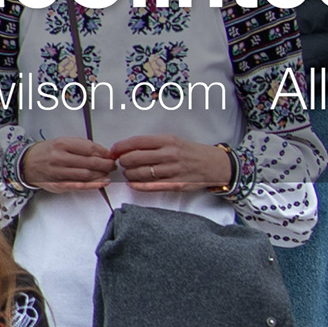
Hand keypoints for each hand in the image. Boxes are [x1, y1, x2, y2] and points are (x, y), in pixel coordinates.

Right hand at [20, 138, 118, 193]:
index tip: (110, 155)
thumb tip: (102, 152)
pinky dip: (93, 185)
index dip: (103, 153)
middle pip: (90, 162)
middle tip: (112, 165)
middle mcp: (59, 158)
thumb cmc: (46, 152)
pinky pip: (79, 186)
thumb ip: (81, 146)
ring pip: (87, 174)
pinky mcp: (58, 184)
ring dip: (101, 174)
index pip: (89, 148)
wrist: (27, 164)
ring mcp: (58, 172)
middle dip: (105, 164)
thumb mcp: (62, 142)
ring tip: (108, 173)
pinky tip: (102, 183)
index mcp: (61, 144)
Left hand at [107, 135, 236, 194]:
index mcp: (167, 140)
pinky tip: (133, 184)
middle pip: (134, 158)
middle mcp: (170, 154)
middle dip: (123, 162)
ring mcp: (173, 170)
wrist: (214, 164)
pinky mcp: (176, 184)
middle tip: (122, 163)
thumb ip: (152, 144)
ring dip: (129, 174)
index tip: (113, 151)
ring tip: (129, 173)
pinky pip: (151, 186)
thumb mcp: (173, 141)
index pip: (136, 142)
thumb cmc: (190, 152)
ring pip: (140, 173)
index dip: (120, 147)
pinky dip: (138, 186)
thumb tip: (126, 149)